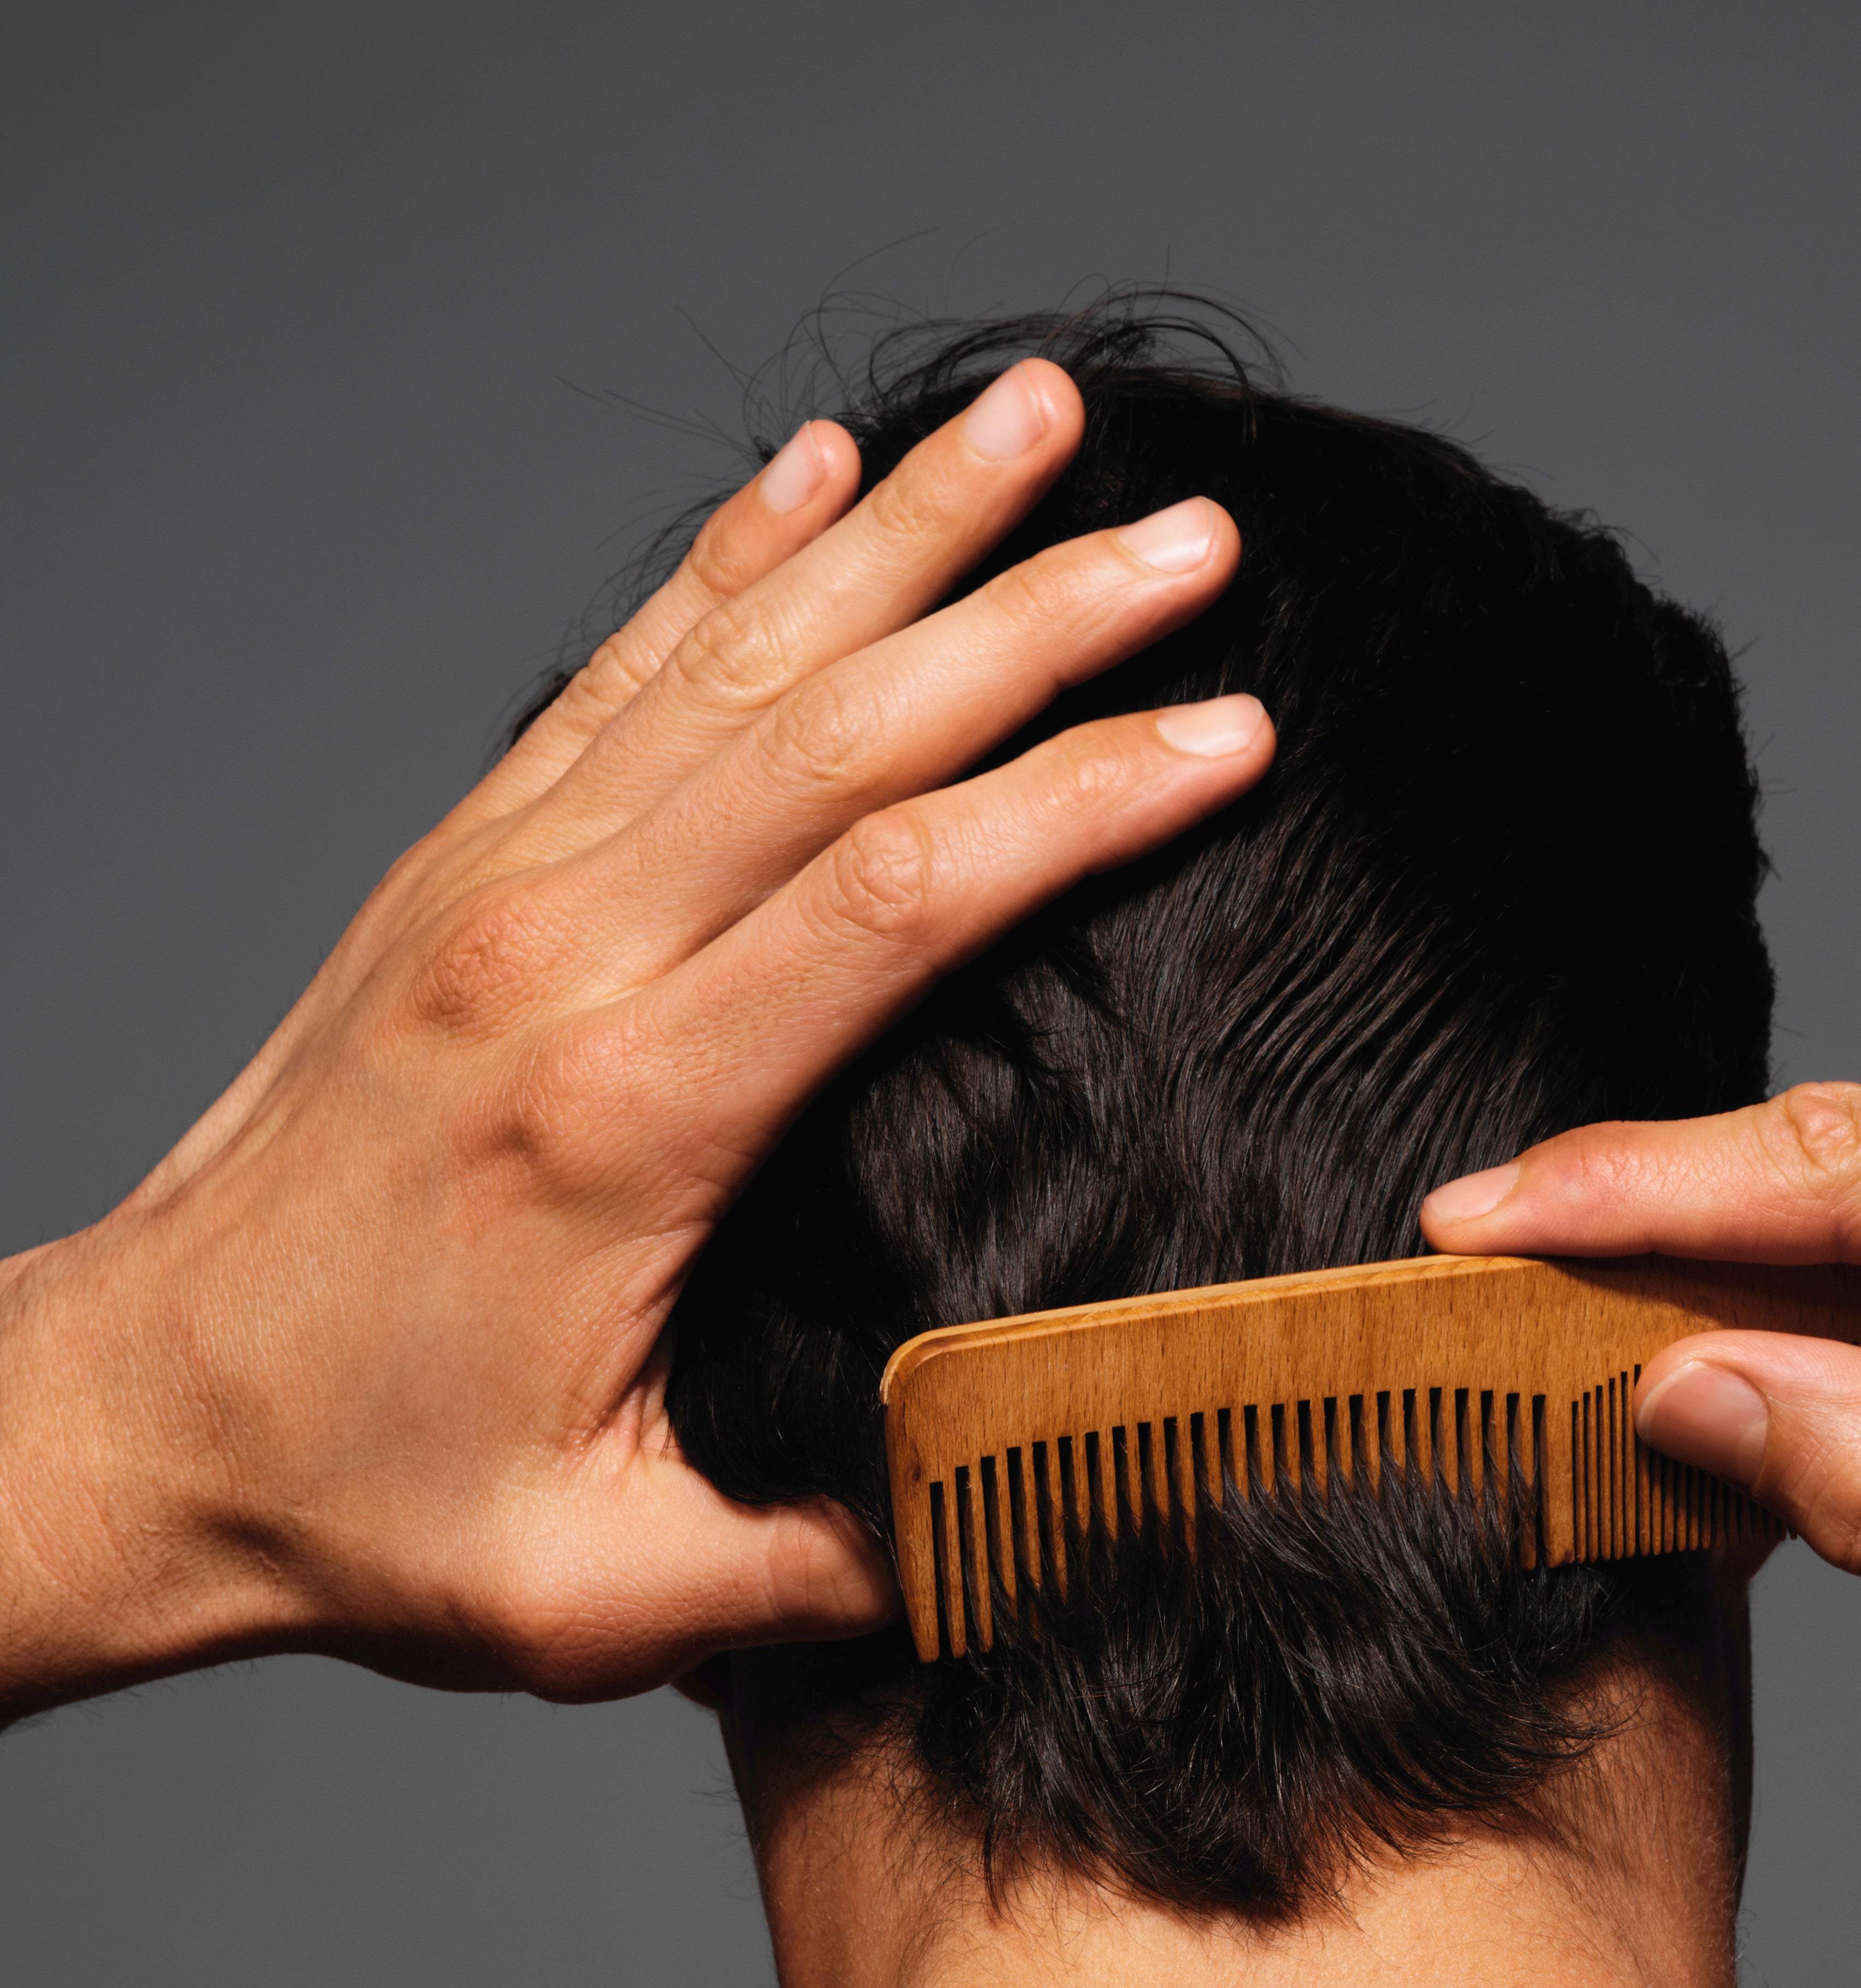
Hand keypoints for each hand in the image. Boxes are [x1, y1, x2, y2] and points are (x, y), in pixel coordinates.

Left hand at [0, 360, 1273, 1720]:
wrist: (124, 1417)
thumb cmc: (359, 1497)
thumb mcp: (592, 1589)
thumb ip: (816, 1559)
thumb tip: (1030, 1500)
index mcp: (620, 1114)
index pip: (896, 898)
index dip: (1078, 801)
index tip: (1227, 737)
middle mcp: (560, 952)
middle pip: (840, 731)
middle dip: (1041, 618)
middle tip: (1200, 539)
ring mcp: (499, 880)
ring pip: (737, 658)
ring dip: (906, 532)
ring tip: (1040, 421)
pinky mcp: (464, 859)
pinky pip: (618, 668)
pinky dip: (726, 556)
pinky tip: (816, 471)